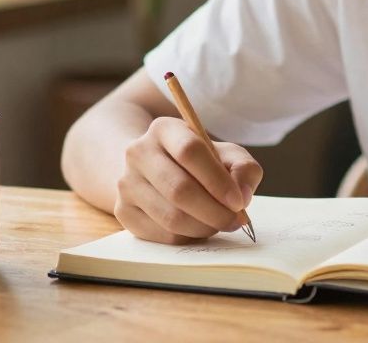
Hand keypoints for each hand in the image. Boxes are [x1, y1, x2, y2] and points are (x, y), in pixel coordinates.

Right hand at [114, 116, 262, 243]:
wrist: (154, 168)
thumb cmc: (198, 162)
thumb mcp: (224, 154)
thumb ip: (243, 168)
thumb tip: (243, 196)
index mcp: (164, 129)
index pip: (189, 151)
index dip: (217, 180)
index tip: (239, 201)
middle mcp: (138, 153)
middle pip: (179, 189)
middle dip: (215, 211)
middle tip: (237, 221)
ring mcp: (127, 183)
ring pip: (171, 217)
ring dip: (204, 227)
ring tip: (220, 223)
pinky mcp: (123, 211)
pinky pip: (162, 234)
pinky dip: (188, 237)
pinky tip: (199, 227)